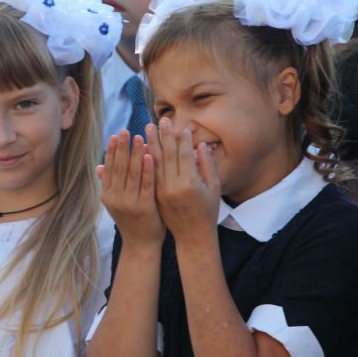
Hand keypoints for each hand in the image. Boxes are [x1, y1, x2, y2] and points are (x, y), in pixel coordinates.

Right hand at [98, 130, 164, 245]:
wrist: (141, 245)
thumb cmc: (131, 221)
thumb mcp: (116, 203)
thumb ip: (109, 184)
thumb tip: (98, 166)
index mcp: (107, 195)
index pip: (109, 168)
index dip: (112, 151)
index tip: (115, 135)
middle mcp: (115, 198)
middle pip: (119, 168)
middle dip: (122, 148)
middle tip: (125, 130)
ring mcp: (129, 203)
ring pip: (132, 174)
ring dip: (135, 154)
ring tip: (139, 137)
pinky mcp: (145, 207)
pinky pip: (146, 184)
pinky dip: (147, 169)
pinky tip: (150, 155)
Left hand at [147, 119, 220, 242]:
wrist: (192, 236)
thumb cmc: (208, 211)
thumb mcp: (214, 188)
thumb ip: (208, 166)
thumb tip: (200, 145)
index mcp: (191, 184)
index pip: (185, 155)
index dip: (183, 139)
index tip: (181, 126)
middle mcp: (174, 187)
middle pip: (168, 156)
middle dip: (165, 136)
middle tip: (161, 120)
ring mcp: (162, 192)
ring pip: (155, 163)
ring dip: (151, 144)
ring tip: (147, 128)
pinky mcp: (155, 196)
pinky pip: (150, 174)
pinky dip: (146, 160)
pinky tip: (143, 148)